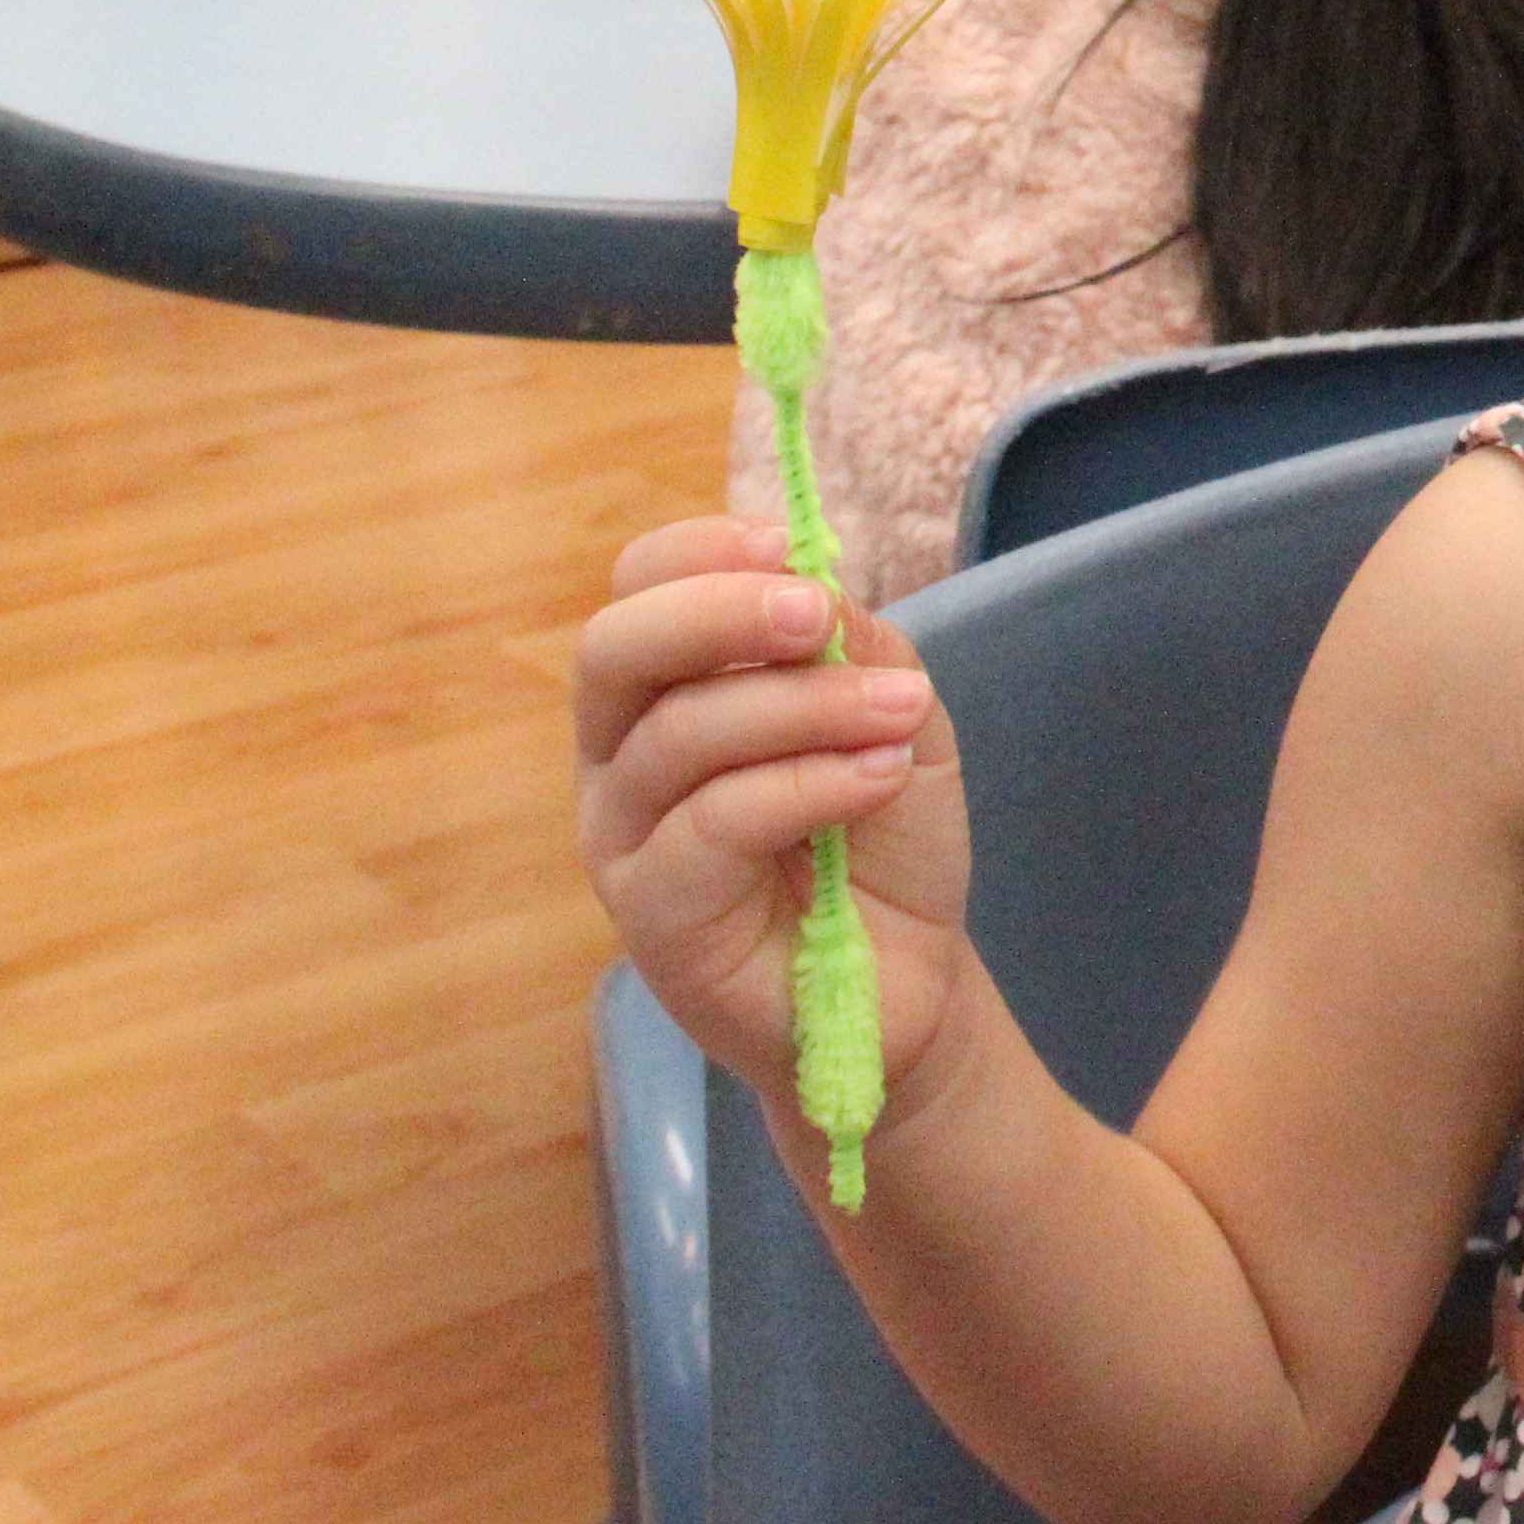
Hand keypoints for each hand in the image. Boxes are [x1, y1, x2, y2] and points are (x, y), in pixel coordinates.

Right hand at [578, 513, 976, 1137]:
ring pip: (678, 734)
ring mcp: (626, 838)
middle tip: (815, 615)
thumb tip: (813, 588)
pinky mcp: (653, 914)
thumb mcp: (890, 712)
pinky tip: (878, 776)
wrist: (908, 979)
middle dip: (717, 612)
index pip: (635, 591)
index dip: (699, 553)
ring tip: (901, 714)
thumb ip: (853, 646)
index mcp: (665, 691)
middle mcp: (620, 758)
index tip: (788, 544)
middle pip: (615, 651)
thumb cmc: (879, 840)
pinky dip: (808, 783)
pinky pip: (714, 822)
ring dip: (801, 707)